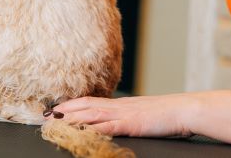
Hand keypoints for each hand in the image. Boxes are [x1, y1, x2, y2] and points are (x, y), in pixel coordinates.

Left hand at [46, 94, 198, 137]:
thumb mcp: (141, 114)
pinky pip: (109, 125)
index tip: (54, 108)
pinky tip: (83, 130)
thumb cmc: (166, 115)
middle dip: (64, 110)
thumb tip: (113, 121)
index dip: (70, 104)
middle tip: (46, 115)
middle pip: (85, 105)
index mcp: (120, 104)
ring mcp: (124, 114)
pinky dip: (94, 127)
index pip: (89, 101)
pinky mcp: (132, 123)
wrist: (184, 110)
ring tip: (56, 120)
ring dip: (72, 117)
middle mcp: (118, 106)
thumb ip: (126, 116)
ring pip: (92, 113)